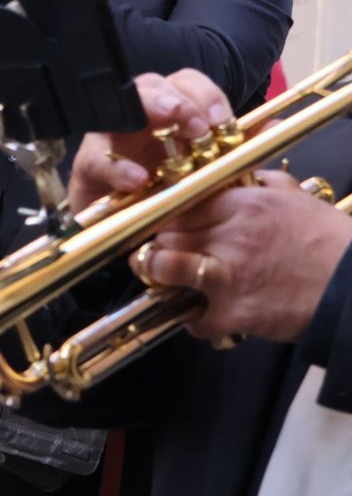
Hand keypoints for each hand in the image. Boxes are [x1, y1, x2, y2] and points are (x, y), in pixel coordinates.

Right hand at [67, 69, 233, 209]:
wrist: (125, 225)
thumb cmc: (167, 190)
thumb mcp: (205, 169)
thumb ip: (235, 149)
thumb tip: (273, 126)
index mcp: (171, 109)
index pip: (187, 84)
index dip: (205, 96)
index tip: (221, 120)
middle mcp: (138, 115)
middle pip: (152, 86)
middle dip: (176, 100)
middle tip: (196, 125)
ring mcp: (109, 136)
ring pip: (120, 108)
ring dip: (146, 112)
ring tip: (169, 129)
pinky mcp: (88, 165)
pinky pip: (96, 159)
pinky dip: (117, 169)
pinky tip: (137, 180)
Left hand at [141, 172, 351, 342]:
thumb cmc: (332, 245)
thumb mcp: (300, 200)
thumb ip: (267, 184)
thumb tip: (245, 176)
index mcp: (246, 205)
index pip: (182, 203)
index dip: (170, 217)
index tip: (168, 227)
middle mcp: (232, 235)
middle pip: (166, 234)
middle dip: (162, 245)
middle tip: (167, 254)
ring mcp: (228, 274)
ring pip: (164, 267)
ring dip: (162, 276)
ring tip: (171, 281)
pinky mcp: (233, 312)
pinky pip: (191, 317)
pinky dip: (193, 319)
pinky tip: (204, 315)